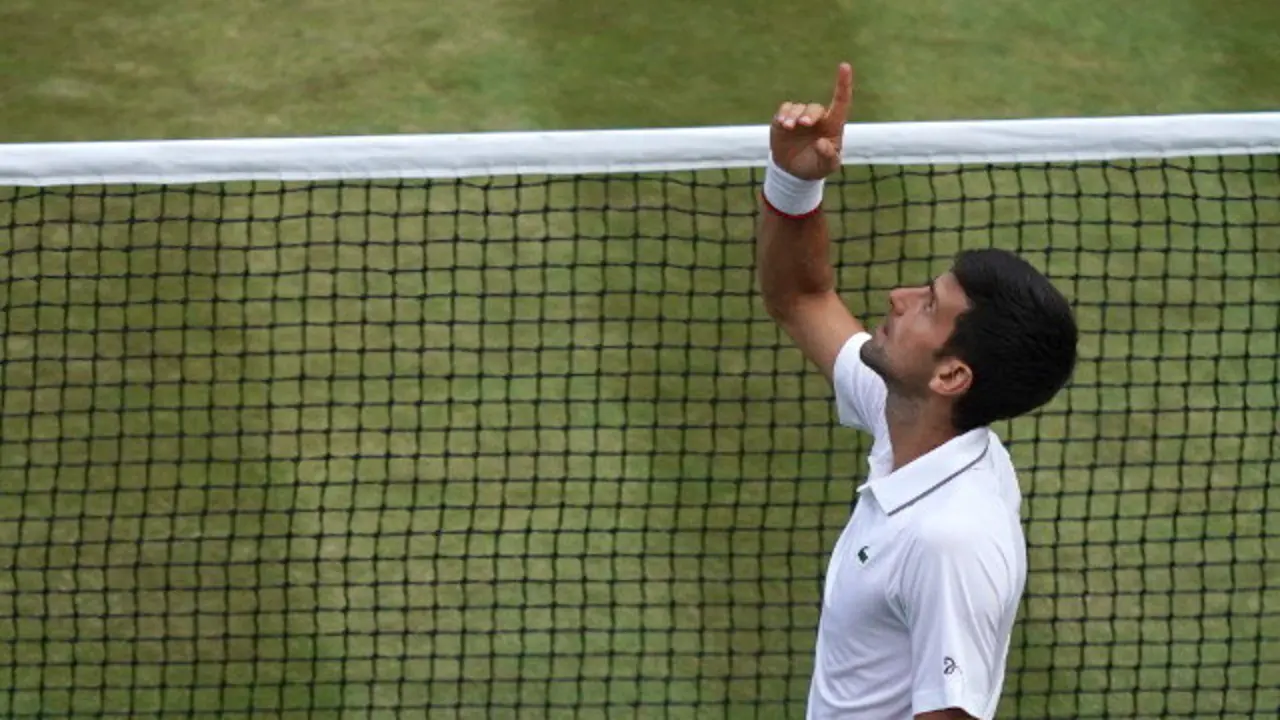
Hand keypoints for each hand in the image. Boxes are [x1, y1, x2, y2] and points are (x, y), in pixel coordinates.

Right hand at [770, 62, 854, 180]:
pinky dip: (783, 114)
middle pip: (815, 109)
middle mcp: (818, 118)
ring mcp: (800, 117)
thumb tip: (822, 142)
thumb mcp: (827, 167)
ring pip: (798, 108)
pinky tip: (782, 123)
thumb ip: (828, 156)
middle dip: (809, 114)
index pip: (841, 102)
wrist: (794, 171)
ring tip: (788, 127)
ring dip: (793, 116)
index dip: (843, 84)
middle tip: (803, 124)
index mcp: (833, 126)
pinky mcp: (784, 120)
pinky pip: (785, 109)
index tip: (844, 66)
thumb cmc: (816, 166)